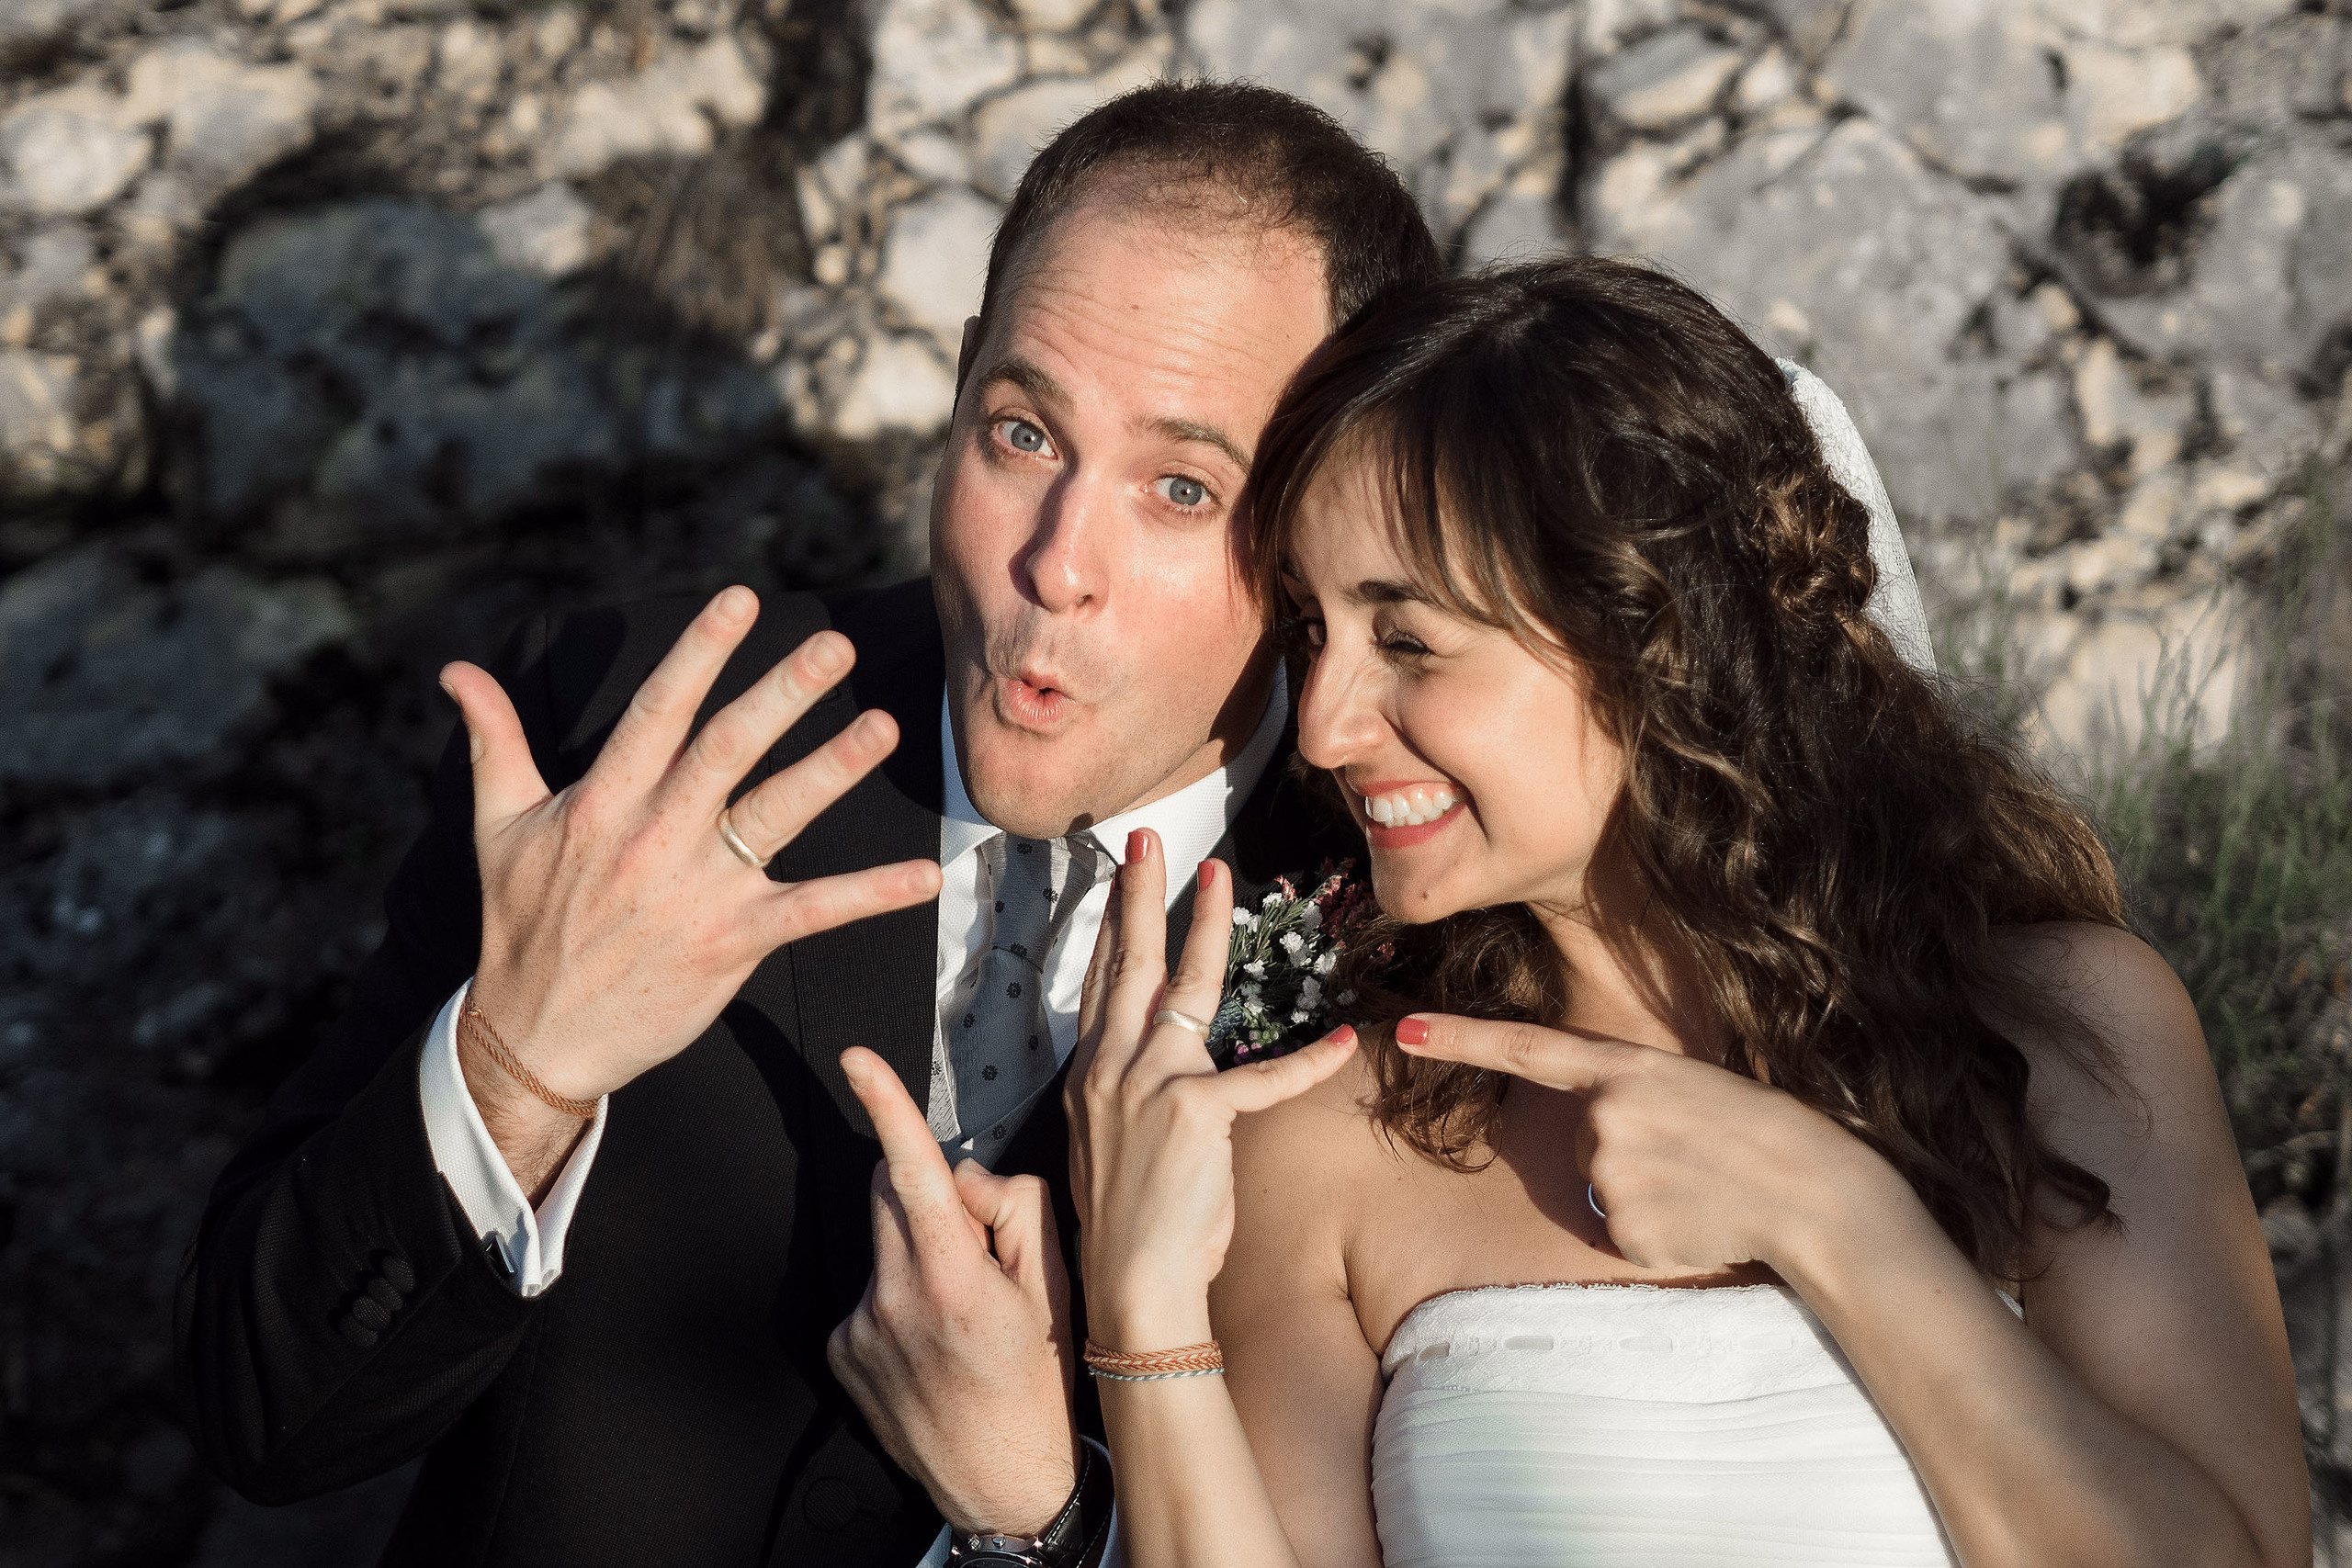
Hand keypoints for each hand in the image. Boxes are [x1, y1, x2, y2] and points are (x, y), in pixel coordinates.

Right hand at [440, 588, 943, 1189]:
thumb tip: (456, 670)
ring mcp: (698, 891)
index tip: (742, 601)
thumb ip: (494, 741)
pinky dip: (870, 894)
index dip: (699, 652)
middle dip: (782, 693)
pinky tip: (925, 875)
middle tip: (834, 646)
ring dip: (834, 769)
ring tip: (886, 724)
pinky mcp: (733, 944)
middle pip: (727, 748)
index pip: (657, 710)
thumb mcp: (498, 827)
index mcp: (604, 800)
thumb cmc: (521, 927)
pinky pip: (812, 912)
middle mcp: (654, 836)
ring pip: (774, 816)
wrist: (534, 1039)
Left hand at [828, 1047, 1079, 1536]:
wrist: (1006, 1485)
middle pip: (889, 1193)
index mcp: (952, 1278)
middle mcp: (894, 1300)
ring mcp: (861, 1328)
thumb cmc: (1041, 1383)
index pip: (912, 1170)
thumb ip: (1012, 1208)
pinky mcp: (842, 1351)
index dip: (884, 1105)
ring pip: (880, 1243)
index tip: (857, 1061)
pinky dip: (896, 1299)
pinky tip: (931, 1342)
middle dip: (924, 1195)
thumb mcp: (1054, 1283)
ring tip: (955, 1313)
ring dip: (913, 1254)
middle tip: (972, 1250)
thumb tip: (963, 1176)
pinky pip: (867, 1290)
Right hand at [1068, 830, 1357, 1349]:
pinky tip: (1339, 1039)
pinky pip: (1266, 1078)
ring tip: (1220, 879)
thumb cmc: (1133, 1224)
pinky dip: (1309, 1062)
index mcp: (1094, 1077)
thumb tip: (1159, 1075)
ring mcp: (1151, 1086)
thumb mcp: (1114, 1145)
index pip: (1103, 984)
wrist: (1135, 1283)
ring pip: (1185, 987)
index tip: (1121, 877)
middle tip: (1147, 841)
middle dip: (1139, 895)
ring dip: (1205, 927)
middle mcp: (1113, 1070)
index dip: (1113, 926)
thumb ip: (1132, 1097)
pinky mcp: (1199, 1114)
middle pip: (1130, 964)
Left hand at [1395, 1015, 1901, 1276]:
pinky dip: (1655, 1232)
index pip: (1522, 1048)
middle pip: (1582, 1140)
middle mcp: (1604, 1116)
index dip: (1457, 1039)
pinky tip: (1699, 1219)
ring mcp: (1610, 1173)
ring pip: (1601, 1188)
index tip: (1401, 1032)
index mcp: (1625, 1068)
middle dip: (1625, 1152)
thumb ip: (1628, 1099)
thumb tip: (1595, 1137)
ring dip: (1643, 1195)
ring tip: (1702, 1186)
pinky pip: (1618, 1233)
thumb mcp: (1690, 1088)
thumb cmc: (1763, 1134)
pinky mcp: (1621, 1229)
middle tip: (1692, 1155)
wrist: (1817, 1193)